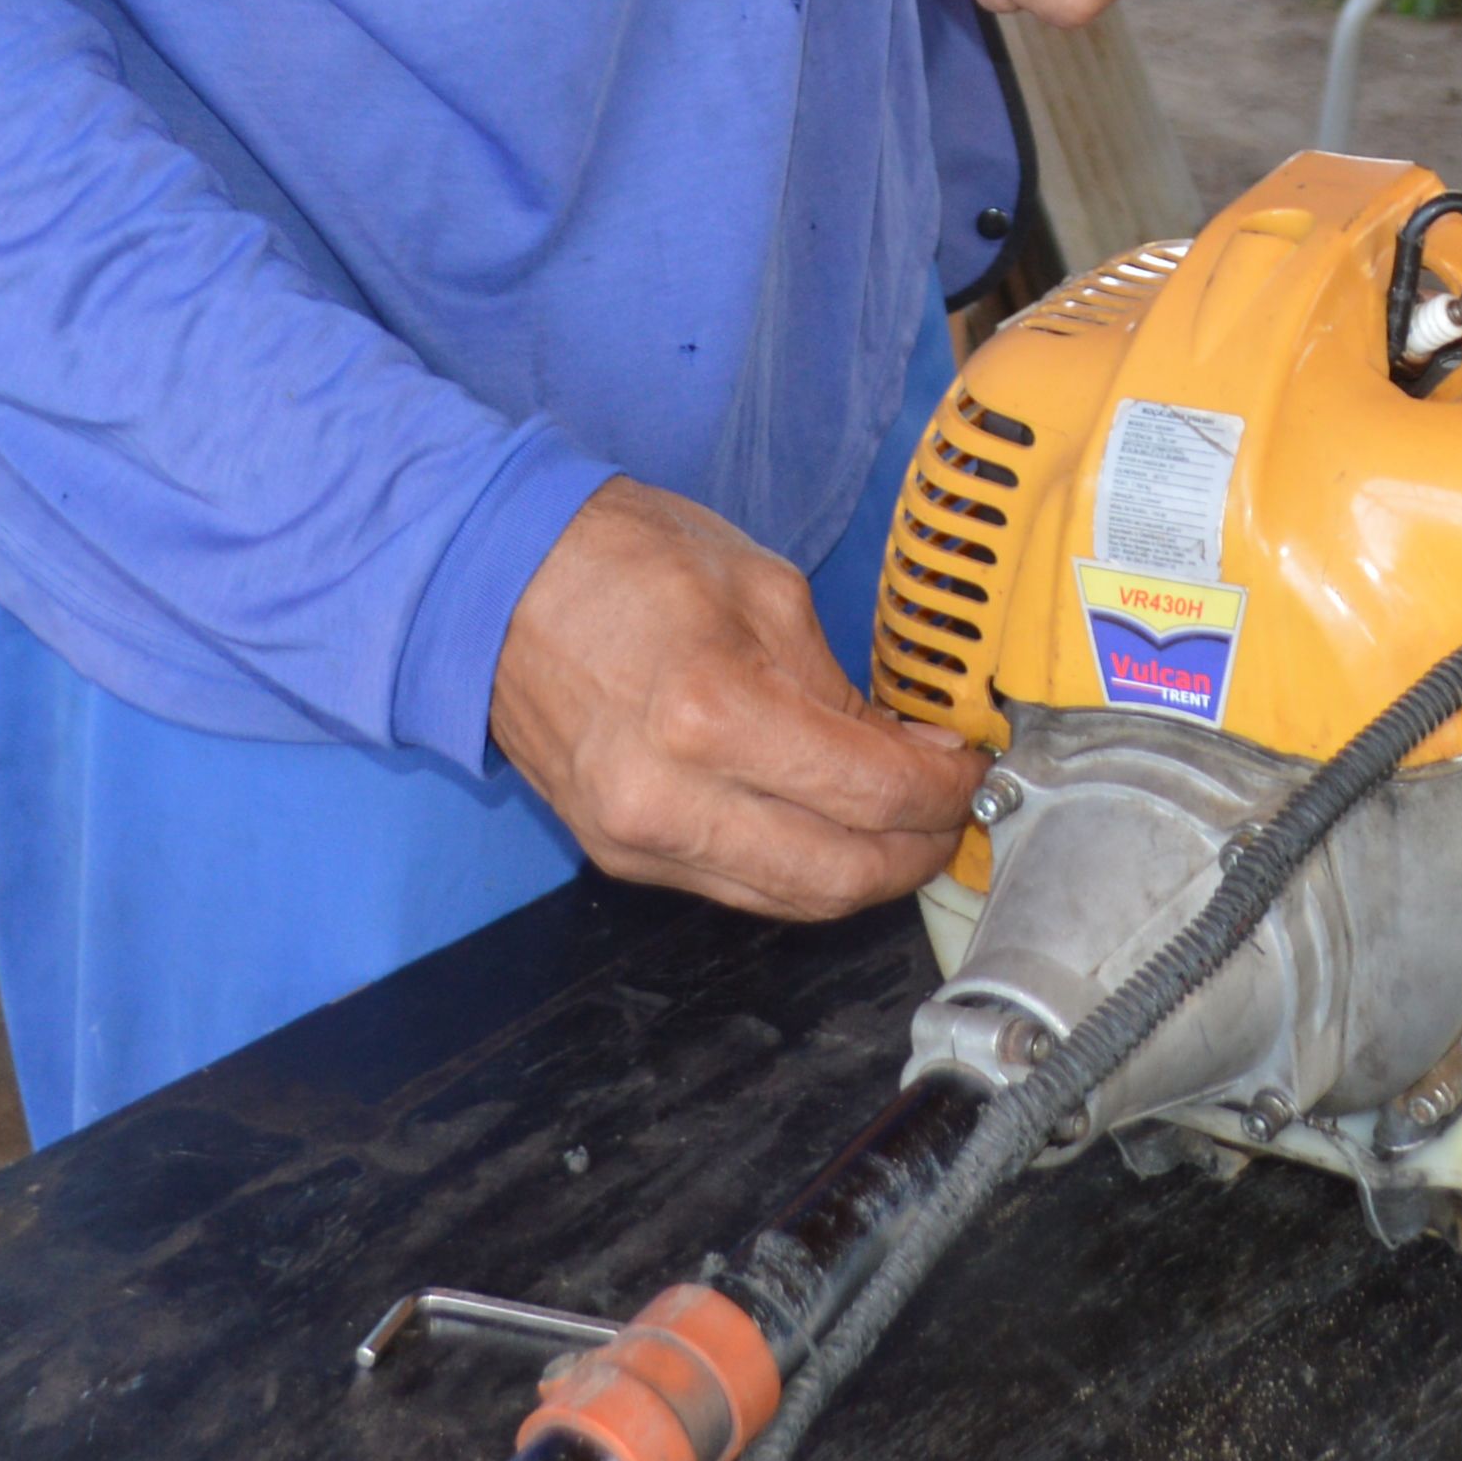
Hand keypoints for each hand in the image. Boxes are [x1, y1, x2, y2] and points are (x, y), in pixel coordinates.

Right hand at [491, 480, 985, 918]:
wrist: (492, 584)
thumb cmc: (622, 560)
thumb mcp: (764, 588)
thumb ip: (841, 686)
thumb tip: (911, 749)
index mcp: (713, 712)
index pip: (872, 792)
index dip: (942, 789)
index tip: (969, 766)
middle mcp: (670, 798)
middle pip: (840, 877)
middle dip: (917, 851)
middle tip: (951, 813)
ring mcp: (637, 840)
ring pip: (790, 900)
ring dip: (863, 874)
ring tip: (901, 827)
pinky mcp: (618, 856)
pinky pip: (735, 886)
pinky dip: (797, 866)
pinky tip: (826, 826)